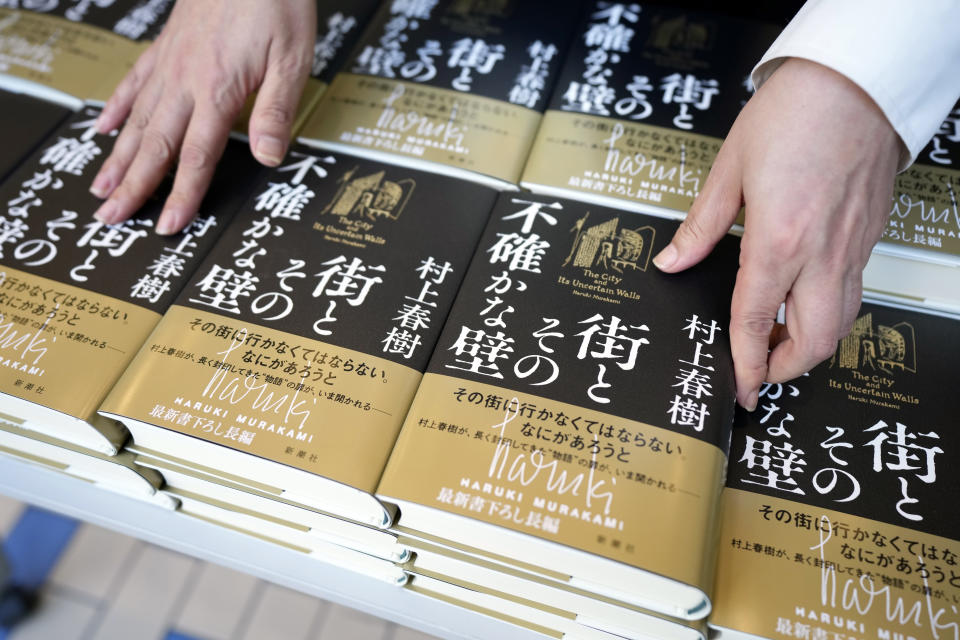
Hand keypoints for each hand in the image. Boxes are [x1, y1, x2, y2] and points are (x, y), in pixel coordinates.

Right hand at [89, 0, 316, 233]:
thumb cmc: (275, 1)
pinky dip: (118, 108)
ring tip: (100, 187)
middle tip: (110, 219)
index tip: (167, 225)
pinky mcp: (167, 45)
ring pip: (137, 119)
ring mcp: (171, 62)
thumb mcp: (293, 59)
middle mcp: (186, 80)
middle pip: (155, 145)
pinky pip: (135, 83)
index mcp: (218, 89)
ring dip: (118, 157)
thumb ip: (277, 111)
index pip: (197, 156)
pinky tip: (104, 128)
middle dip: (134, 188)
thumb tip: (268, 158)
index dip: (183, 195)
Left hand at [653, 58, 900, 410]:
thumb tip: (673, 260)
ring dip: (809, 346)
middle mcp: (822, 253)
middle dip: (783, 370)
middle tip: (757, 372)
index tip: (738, 389)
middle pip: (813, 342)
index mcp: (779, 240)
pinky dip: (829, 314)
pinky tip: (804, 301)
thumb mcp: (730, 169)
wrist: (857, 80)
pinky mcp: (870, 235)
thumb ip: (701, 226)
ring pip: (840, 324)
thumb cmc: (795, 112)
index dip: (744, 364)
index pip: (755, 322)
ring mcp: (852, 247)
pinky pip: (854, 293)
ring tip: (777, 342)